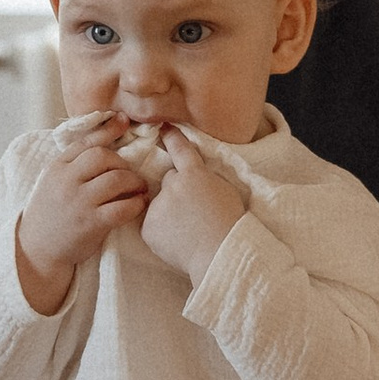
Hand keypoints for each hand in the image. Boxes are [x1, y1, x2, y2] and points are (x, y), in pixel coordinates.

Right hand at [14, 114, 150, 309]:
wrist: (36, 249)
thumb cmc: (51, 213)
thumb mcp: (53, 182)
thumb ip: (73, 165)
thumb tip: (105, 143)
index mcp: (57, 167)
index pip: (86, 142)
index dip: (108, 130)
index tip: (124, 121)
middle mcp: (66, 181)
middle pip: (103, 157)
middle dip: (123, 163)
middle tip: (131, 175)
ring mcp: (79, 202)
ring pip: (116, 179)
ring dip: (134, 182)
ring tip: (139, 189)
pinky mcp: (91, 224)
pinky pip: (122, 208)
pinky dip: (136, 204)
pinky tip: (139, 205)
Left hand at [139, 130, 244, 285]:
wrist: (220, 252)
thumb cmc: (230, 223)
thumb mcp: (225, 190)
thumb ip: (205, 179)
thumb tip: (194, 178)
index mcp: (194, 174)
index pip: (181, 150)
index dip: (172, 137)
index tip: (163, 127)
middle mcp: (172, 185)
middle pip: (169, 181)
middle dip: (177, 192)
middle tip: (193, 212)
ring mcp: (157, 206)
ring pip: (159, 204)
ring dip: (168, 213)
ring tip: (187, 231)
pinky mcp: (148, 227)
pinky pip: (152, 225)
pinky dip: (161, 231)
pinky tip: (177, 240)